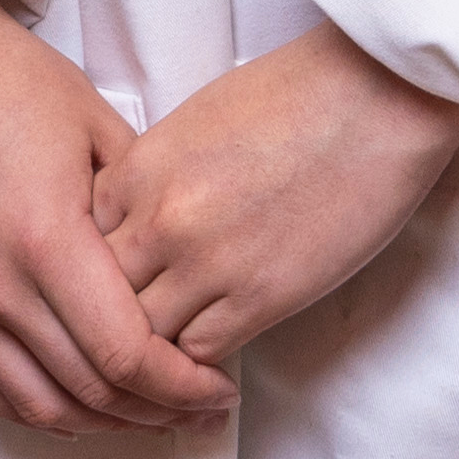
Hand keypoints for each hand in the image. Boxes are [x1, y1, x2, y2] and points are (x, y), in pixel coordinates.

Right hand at [0, 0, 218, 432]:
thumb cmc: (13, 83)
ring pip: (37, 404)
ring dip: (102, 422)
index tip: (221, 389)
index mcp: (46, 239)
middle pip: (89, 390)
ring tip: (149, 415)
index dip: (182, 387)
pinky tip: (78, 408)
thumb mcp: (102, 130)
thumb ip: (144, 212)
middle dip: (157, 412)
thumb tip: (189, 275)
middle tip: (202, 410)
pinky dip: (36, 410)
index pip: (125, 354)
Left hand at [104, 32, 458, 371]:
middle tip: (130, 332)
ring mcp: (207, 262)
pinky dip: (197, 365)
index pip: (80, 243)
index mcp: (141, 167)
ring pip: (142, 337)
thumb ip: (157, 173)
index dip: (95, 268)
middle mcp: (160, 219)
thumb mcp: (199, 120)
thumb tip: (142, 218)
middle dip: (111, 317)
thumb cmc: (300, 93)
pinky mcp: (261, 297)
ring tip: (163, 361)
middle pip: (99, 297)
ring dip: (153, 349)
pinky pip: (199, 354)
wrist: (377, 97)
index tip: (117, 280)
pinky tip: (208, 360)